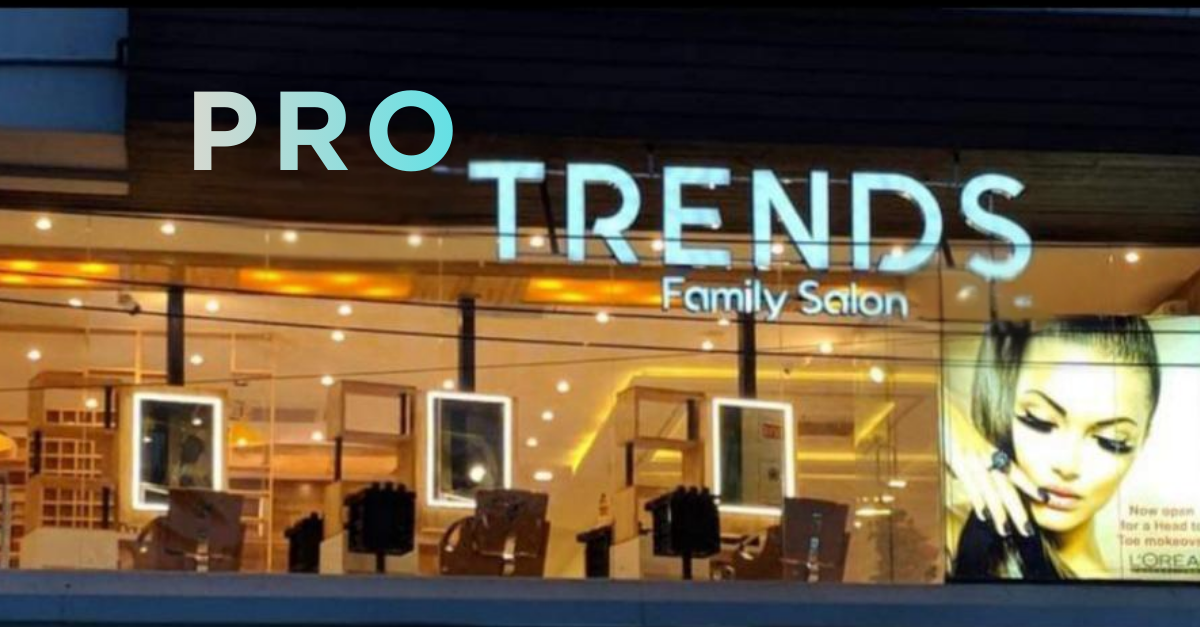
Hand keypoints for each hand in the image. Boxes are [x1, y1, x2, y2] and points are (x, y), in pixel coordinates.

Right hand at [944, 401, 1045, 537]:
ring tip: (1006, 530)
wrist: (944, 413)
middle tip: (1027, 530)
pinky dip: (978, 502)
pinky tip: (985, 516)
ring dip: (999, 513)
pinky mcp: (958, 463)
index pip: (1016, 473)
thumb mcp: (976, 444)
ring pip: (990, 492)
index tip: (1045, 499)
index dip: (1031, 486)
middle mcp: (988, 458)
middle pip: (1006, 489)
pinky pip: (970, 486)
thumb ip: (983, 461)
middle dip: (1017, 511)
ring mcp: (973, 462)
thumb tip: (978, 479)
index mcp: (994, 453)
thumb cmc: (959, 430)